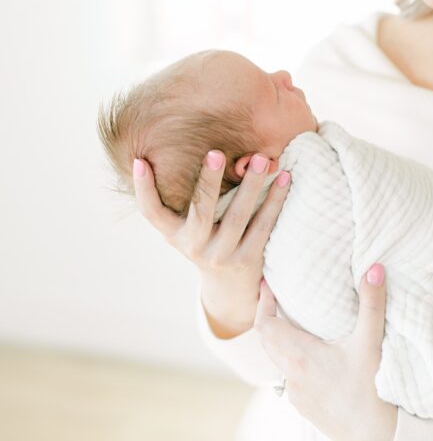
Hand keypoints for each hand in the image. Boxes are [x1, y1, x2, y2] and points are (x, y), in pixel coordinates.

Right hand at [132, 150, 290, 334]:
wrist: (230, 288)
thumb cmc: (205, 242)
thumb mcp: (186, 228)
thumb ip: (184, 200)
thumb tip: (166, 154)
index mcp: (175, 235)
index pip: (151, 212)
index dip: (143, 188)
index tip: (139, 160)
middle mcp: (194, 246)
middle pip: (200, 210)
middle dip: (208, 180)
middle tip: (215, 152)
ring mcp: (222, 255)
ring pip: (238, 216)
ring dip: (251, 185)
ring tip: (261, 158)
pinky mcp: (248, 259)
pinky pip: (263, 225)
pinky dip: (275, 200)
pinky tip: (285, 178)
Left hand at [254, 264, 397, 440]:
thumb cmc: (373, 391)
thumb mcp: (371, 343)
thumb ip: (371, 303)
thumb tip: (374, 267)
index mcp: (299, 357)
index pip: (265, 325)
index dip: (262, 303)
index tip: (267, 285)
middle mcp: (291, 377)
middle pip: (267, 342)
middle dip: (269, 318)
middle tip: (278, 298)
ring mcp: (297, 397)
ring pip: (278, 362)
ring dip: (280, 342)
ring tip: (295, 323)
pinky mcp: (306, 410)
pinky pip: (289, 380)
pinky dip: (292, 362)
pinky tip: (312, 358)